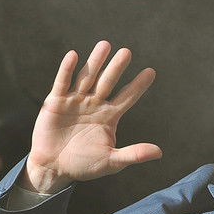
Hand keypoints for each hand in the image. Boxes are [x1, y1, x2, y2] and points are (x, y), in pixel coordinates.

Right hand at [21, 41, 160, 193]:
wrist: (54, 168)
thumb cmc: (84, 165)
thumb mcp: (111, 162)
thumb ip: (133, 154)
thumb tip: (159, 152)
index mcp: (109, 116)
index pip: (127, 97)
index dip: (138, 85)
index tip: (151, 72)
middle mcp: (94, 105)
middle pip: (108, 82)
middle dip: (117, 68)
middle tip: (127, 52)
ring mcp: (75, 101)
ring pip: (87, 78)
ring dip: (95, 62)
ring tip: (105, 45)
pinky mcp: (56, 102)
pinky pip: (62, 83)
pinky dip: (67, 70)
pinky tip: (74, 55)